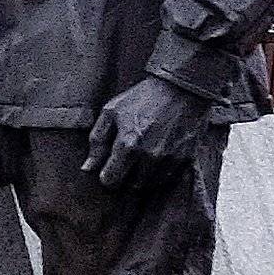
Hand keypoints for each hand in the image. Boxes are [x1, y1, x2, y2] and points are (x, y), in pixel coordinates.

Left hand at [83, 74, 209, 190]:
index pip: (111, 180)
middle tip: (126, 161)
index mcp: (128, 145)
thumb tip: (88, 168)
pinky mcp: (186, 159)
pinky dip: (160, 172)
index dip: (106, 176)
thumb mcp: (111, 112)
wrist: (181, 89)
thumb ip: (97, 141)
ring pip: (150, 184)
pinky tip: (157, 156)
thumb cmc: (142, 98)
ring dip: (143, 176)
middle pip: (131, 185)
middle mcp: (149, 157)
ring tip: (142, 157)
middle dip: (125, 177)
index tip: (108, 169)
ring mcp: (169, 159)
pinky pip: (168, 178)